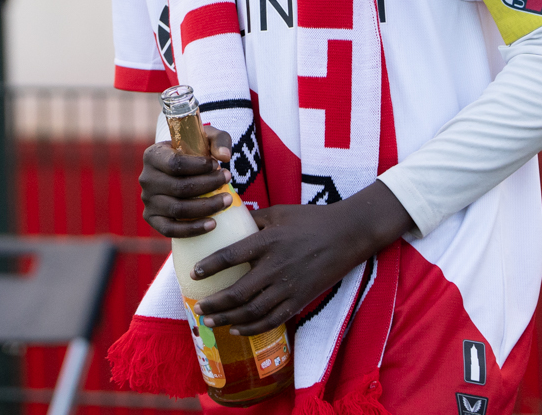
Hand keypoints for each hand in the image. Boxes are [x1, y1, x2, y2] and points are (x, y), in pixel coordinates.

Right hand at [140, 126, 234, 237]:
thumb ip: (219, 140)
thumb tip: (224, 156)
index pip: (175, 164)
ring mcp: (148, 201)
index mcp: (153, 155)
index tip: (217, 166)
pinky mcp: (152, 219)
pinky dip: (193, 229)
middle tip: (227, 180)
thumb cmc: (194, 153)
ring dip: (207, 207)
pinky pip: (170, 230)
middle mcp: (147, 179)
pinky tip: (213, 224)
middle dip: (208, 185)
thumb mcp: (205, 138)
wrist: (182, 171)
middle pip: (179, 188)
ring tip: (227, 200)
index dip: (199, 167)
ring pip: (178, 209)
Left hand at [190, 180, 414, 336]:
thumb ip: (254, 219)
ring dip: (228, 320)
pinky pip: (272, 320)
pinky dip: (252, 328)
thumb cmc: (311, 219)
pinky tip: (238, 329)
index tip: (194, 274)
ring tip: (210, 322)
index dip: (209, 267)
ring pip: (252, 311)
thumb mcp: (280, 212)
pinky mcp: (300, 299)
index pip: (231, 256)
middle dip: (214, 304)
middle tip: (198, 308)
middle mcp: (275, 267)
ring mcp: (289, 286)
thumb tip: (230, 222)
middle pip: (237, 292)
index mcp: (268, 241)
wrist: (348, 234)